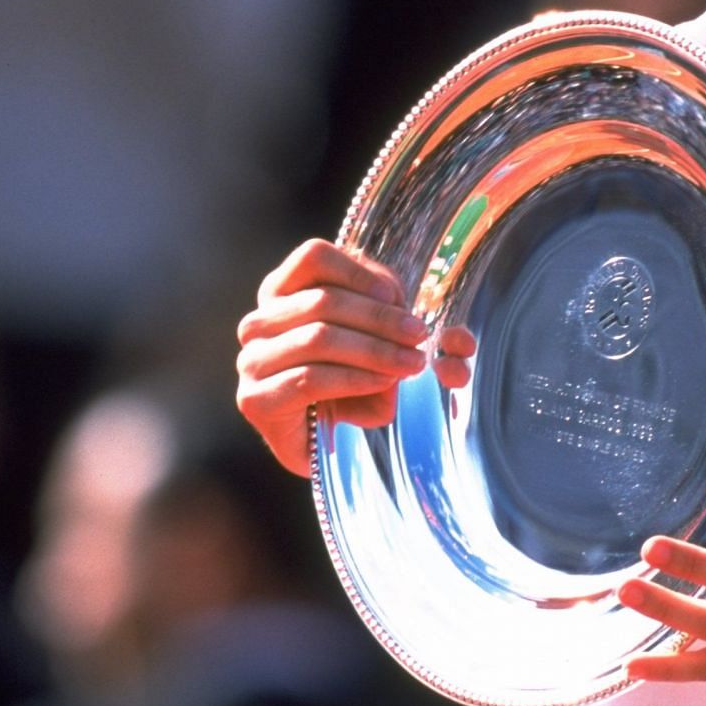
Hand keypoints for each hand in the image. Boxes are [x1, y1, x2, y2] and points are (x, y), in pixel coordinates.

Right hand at [235, 239, 475, 475]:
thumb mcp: (379, 340)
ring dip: (374, 350)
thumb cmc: (356, 383)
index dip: (361, 273)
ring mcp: (251, 361)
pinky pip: (311, 378)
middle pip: (323, 300)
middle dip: (381, 319)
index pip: (314, 258)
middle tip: (420, 336)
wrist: (328, 447)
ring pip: (318, 337)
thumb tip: (454, 337)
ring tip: (412, 364)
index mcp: (282, 291)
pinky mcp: (255, 401)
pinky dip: (355, 378)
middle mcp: (259, 322)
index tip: (399, 297)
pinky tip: (384, 384)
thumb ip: (401, 320)